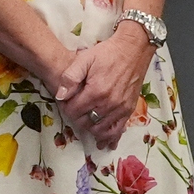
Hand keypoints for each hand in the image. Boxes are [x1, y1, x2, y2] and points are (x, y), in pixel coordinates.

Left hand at [62, 27, 155, 148]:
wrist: (133, 49)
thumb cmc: (107, 53)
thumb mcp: (84, 59)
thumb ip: (70, 77)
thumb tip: (60, 96)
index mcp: (95, 92)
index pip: (73, 111)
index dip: (66, 108)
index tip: (66, 102)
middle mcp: (108, 104)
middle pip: (85, 123)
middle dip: (77, 119)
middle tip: (75, 110)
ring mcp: (120, 108)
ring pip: (100, 130)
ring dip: (90, 129)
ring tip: (86, 123)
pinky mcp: (129, 109)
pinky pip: (118, 130)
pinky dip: (110, 138)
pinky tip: (105, 143)